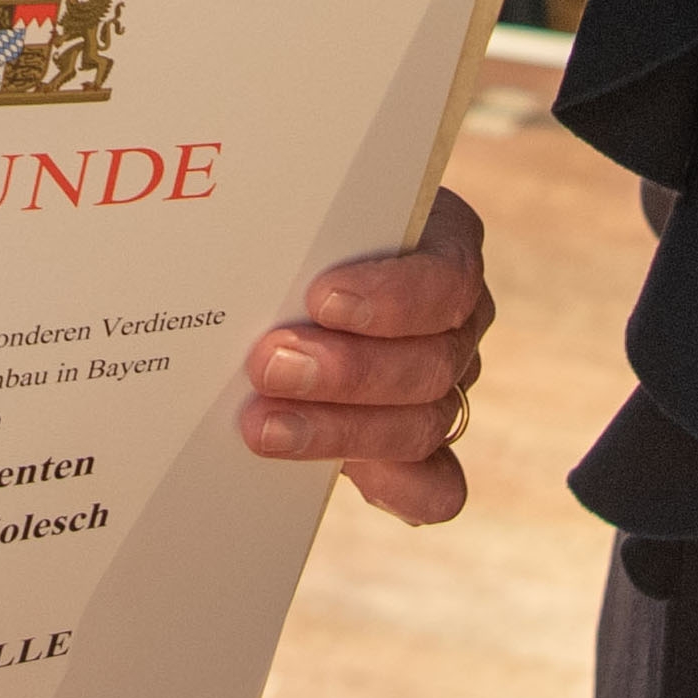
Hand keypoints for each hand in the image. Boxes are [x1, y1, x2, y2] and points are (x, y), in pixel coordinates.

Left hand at [240, 189, 494, 528]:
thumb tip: (239, 228)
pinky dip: (394, 488)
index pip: (446, 279)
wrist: (295, 259)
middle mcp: (457, 319)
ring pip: (423, 425)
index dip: (392, 298)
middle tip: (268, 364)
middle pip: (430, 362)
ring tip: (262, 424)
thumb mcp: (307, 209)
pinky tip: (339, 477)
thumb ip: (298, 227)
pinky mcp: (423, 447)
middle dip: (346, 371)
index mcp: (446, 243)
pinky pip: (436, 485)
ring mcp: (447, 385)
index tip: (320, 297)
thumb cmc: (301, 223)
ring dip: (339, 428)